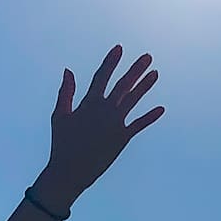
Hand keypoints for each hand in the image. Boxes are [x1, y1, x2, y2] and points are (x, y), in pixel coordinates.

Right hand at [39, 45, 164, 210]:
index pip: (102, 76)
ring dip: (145, 86)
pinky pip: (139, 125)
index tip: (119, 48)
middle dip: (136, 69)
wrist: (70, 171)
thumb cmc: (62, 143)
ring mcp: (116, 124)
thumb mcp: (59, 115)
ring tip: (155, 73)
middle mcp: (105, 110)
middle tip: (148, 56)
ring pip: (133, 100)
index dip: (111, 61)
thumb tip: (68, 70)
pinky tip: (161, 108)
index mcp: (89, 103)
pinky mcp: (123, 138)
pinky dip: (150, 117)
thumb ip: (66, 92)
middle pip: (123, 85)